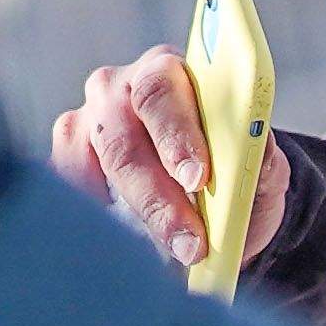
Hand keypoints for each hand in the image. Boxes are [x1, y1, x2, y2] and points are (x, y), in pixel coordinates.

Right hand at [49, 43, 284, 277]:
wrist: (208, 200)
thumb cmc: (232, 173)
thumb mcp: (261, 166)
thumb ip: (261, 158)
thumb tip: (255, 149)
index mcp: (168, 71)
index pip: (161, 90)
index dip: (176, 134)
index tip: (198, 178)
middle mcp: (116, 90)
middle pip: (122, 139)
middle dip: (157, 196)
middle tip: (190, 240)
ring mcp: (83, 126)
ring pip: (94, 172)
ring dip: (135, 219)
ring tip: (174, 253)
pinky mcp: (64, 163)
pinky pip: (71, 195)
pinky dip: (103, 226)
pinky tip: (133, 250)